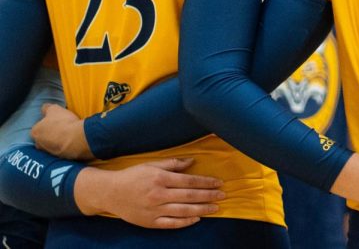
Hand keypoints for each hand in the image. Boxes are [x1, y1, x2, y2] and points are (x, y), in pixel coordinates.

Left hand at [32, 104, 92, 159]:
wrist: (77, 139)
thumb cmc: (63, 122)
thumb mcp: (55, 109)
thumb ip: (47, 108)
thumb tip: (44, 108)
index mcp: (35, 132)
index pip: (39, 126)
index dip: (47, 122)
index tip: (56, 121)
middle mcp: (38, 144)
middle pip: (44, 137)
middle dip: (50, 134)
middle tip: (62, 128)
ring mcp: (48, 153)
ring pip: (52, 145)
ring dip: (57, 141)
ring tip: (68, 135)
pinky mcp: (59, 159)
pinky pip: (61, 151)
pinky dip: (65, 147)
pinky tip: (72, 142)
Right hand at [74, 158, 223, 228]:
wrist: (109, 192)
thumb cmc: (132, 176)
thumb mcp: (151, 165)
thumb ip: (173, 164)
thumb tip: (193, 161)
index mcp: (160, 179)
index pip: (189, 181)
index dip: (206, 182)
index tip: (219, 183)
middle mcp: (158, 195)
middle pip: (189, 196)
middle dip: (209, 196)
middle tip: (223, 195)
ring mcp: (154, 210)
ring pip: (183, 211)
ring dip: (202, 209)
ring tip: (215, 208)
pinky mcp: (149, 222)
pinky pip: (171, 223)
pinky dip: (185, 222)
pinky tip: (196, 218)